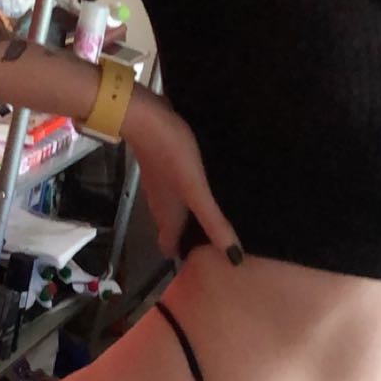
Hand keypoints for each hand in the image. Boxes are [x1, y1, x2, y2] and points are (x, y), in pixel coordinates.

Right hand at [124, 86, 242, 263]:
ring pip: (176, 209)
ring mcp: (161, 185)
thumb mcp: (197, 192)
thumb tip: (234, 258)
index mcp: (168, 216)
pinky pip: (178, 188)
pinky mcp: (165, 165)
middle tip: (220, 239)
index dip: (186, 257)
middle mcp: (161, 205)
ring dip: (192, 216)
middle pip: (175, 229)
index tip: (207, 262)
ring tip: (218, 214)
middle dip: (193, 237)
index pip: (171, 247)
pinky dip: (190, 194)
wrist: (145, 117)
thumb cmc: (171, 156)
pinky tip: (206, 185)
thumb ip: (214, 222)